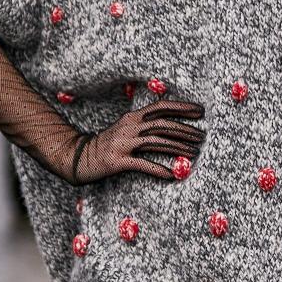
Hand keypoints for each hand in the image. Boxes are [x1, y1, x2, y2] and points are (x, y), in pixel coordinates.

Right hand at [69, 97, 205, 184]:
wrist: (79, 156)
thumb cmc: (109, 143)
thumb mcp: (126, 127)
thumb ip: (145, 123)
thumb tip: (171, 123)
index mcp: (132, 117)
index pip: (161, 107)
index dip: (181, 107)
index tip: (200, 111)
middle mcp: (129, 127)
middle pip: (162, 124)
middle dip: (185, 129)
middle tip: (201, 136)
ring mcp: (123, 143)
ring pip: (156, 142)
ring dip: (177, 147)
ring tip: (194, 153)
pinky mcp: (117, 161)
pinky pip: (142, 164)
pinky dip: (158, 169)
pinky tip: (171, 174)